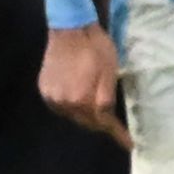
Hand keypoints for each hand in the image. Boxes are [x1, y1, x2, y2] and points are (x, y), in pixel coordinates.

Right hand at [37, 23, 127, 147]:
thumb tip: (107, 120)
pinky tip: (78, 100)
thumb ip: (107, 98)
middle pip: (85, 122)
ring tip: (96, 112)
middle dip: (100, 125)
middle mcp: (64, 103)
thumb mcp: (110, 72)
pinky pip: (60, 105)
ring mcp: (51, 97)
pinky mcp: (44, 89)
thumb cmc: (96, 48)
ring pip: (72, 115)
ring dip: (84, 115)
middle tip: (114, 126)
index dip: (117, 134)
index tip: (129, 144)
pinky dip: (71, 106)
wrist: (70, 29)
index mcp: (82, 99)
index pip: (102, 123)